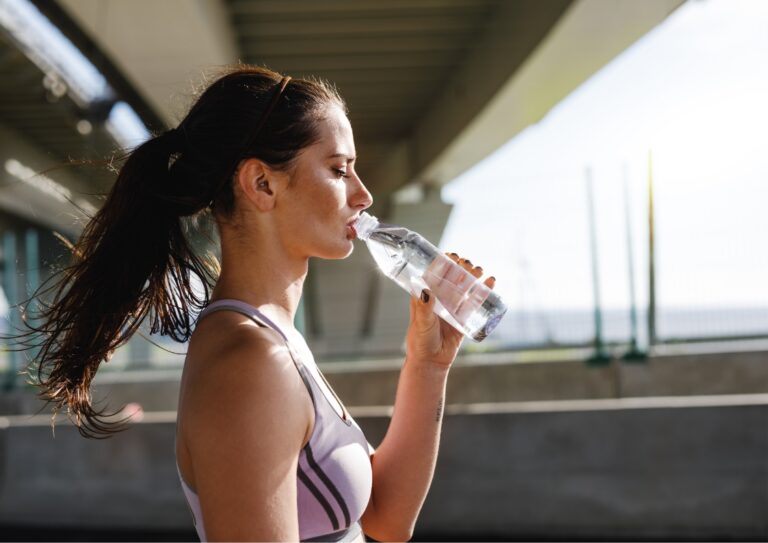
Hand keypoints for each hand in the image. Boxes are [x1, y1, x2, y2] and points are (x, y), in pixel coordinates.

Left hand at [405, 253, 495, 369]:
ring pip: (464, 288)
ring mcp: (452, 308)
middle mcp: (439, 300)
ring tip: (480, 270)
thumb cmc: (420, 341)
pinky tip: (490, 282)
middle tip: (468, 263)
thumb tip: (424, 288)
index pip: (434, 275)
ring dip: (472, 277)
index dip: (443, 263)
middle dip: (460, 268)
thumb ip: (423, 307)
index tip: (452, 255)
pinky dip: (483, 291)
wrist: (431, 362)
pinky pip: (474, 302)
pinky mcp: (463, 318)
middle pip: (452, 279)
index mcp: (425, 296)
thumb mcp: (421, 322)